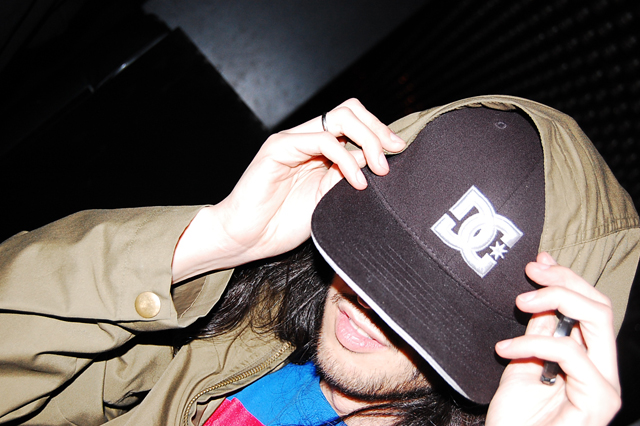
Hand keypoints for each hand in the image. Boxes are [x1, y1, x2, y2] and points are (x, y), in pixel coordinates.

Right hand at [172, 99, 405, 280]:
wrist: (246, 239)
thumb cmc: (283, 224)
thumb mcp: (328, 199)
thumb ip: (348, 177)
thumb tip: (377, 161)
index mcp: (318, 149)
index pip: (355, 121)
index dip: (380, 131)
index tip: (400, 151)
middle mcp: (306, 138)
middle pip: (350, 110)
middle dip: (378, 130)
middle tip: (394, 155)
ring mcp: (292, 140)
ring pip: (340, 118)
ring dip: (368, 142)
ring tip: (379, 170)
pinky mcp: (279, 148)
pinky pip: (323, 141)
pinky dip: (346, 160)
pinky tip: (355, 182)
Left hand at [486, 252, 620, 425]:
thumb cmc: (516, 416)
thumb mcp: (522, 359)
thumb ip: (538, 329)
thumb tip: (541, 290)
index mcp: (586, 356)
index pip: (589, 305)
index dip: (566, 278)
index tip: (538, 262)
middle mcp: (602, 368)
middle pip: (599, 306)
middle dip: (564, 280)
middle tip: (532, 271)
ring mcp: (605, 384)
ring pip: (595, 319)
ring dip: (552, 301)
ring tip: (518, 304)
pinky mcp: (601, 400)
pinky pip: (571, 354)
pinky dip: (534, 343)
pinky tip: (506, 349)